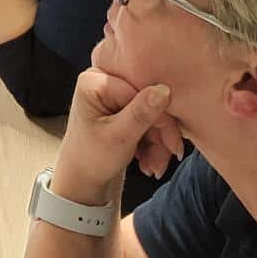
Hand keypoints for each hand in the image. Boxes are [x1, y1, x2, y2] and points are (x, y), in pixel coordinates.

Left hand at [51, 65, 181, 202]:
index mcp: (95, 81)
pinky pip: (148, 119)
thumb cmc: (93, 158)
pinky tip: (148, 161)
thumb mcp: (119, 137)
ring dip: (158, 143)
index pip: (142, 91)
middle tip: (163, 163)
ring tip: (153, 168)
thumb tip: (164, 89)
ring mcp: (112, 93)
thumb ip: (141, 113)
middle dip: (160, 136)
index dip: (161, 120)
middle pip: (149, 102)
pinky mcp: (121, 106)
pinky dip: (152, 142)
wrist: (84, 177)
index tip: (172, 148)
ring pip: (152, 114)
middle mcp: (103, 80)